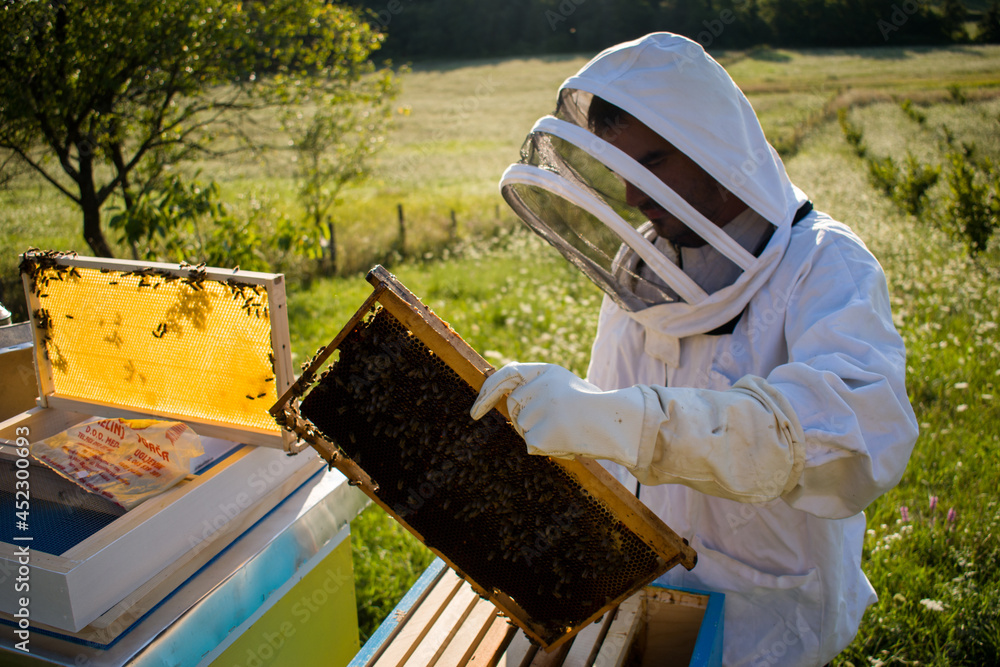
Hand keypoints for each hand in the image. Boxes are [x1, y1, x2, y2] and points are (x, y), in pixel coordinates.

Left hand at [470, 362, 647, 465]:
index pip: (506, 375)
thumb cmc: (596, 408)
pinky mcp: (541, 433)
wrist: (621, 423)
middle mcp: (538, 386)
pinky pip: (533, 446)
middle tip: (559, 423)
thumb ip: (537, 390)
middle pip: (514, 410)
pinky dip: (549, 448)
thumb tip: (507, 402)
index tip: (475, 412)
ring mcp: (539, 410)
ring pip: (523, 430)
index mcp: (546, 370)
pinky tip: (569, 440)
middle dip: (527, 421)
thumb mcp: (565, 388)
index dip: (488, 392)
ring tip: (570, 430)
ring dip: (541, 435)